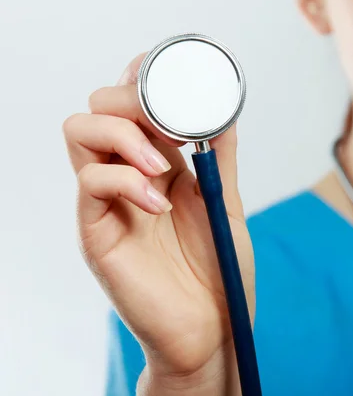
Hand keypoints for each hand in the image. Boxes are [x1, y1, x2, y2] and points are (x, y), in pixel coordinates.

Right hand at [63, 53, 254, 393]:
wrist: (211, 327)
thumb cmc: (220, 268)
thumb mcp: (226, 202)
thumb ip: (220, 157)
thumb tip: (224, 110)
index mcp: (158, 162)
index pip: (129, 103)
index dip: (139, 77)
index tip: (165, 73)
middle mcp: (127, 174)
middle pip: (98, 106)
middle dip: (131, 100)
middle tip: (167, 125)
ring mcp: (108, 201)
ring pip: (79, 131)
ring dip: (123, 134)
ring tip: (161, 166)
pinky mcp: (96, 231)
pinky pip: (90, 184)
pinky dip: (126, 182)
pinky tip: (159, 203)